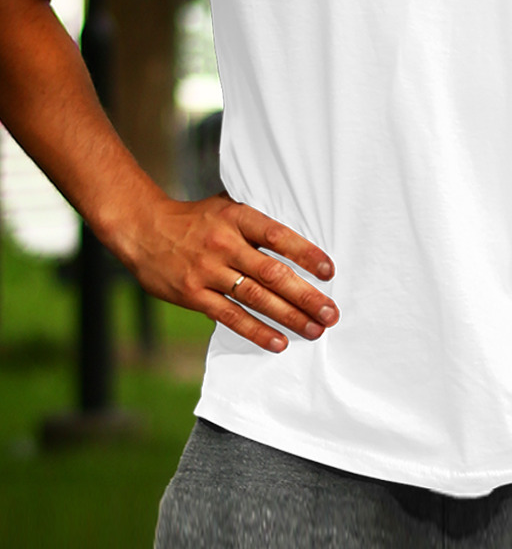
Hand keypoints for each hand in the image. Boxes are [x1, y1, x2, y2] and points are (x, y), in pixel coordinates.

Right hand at [112, 190, 338, 352]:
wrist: (142, 229)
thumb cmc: (195, 219)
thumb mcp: (226, 206)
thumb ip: (256, 221)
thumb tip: (297, 237)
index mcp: (236, 217)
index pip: (278, 235)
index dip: (306, 253)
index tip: (329, 271)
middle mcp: (223, 243)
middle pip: (272, 273)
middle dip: (305, 295)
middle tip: (330, 313)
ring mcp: (207, 270)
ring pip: (255, 297)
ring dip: (288, 316)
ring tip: (314, 329)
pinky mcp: (192, 294)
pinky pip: (230, 316)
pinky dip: (256, 331)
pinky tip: (279, 341)